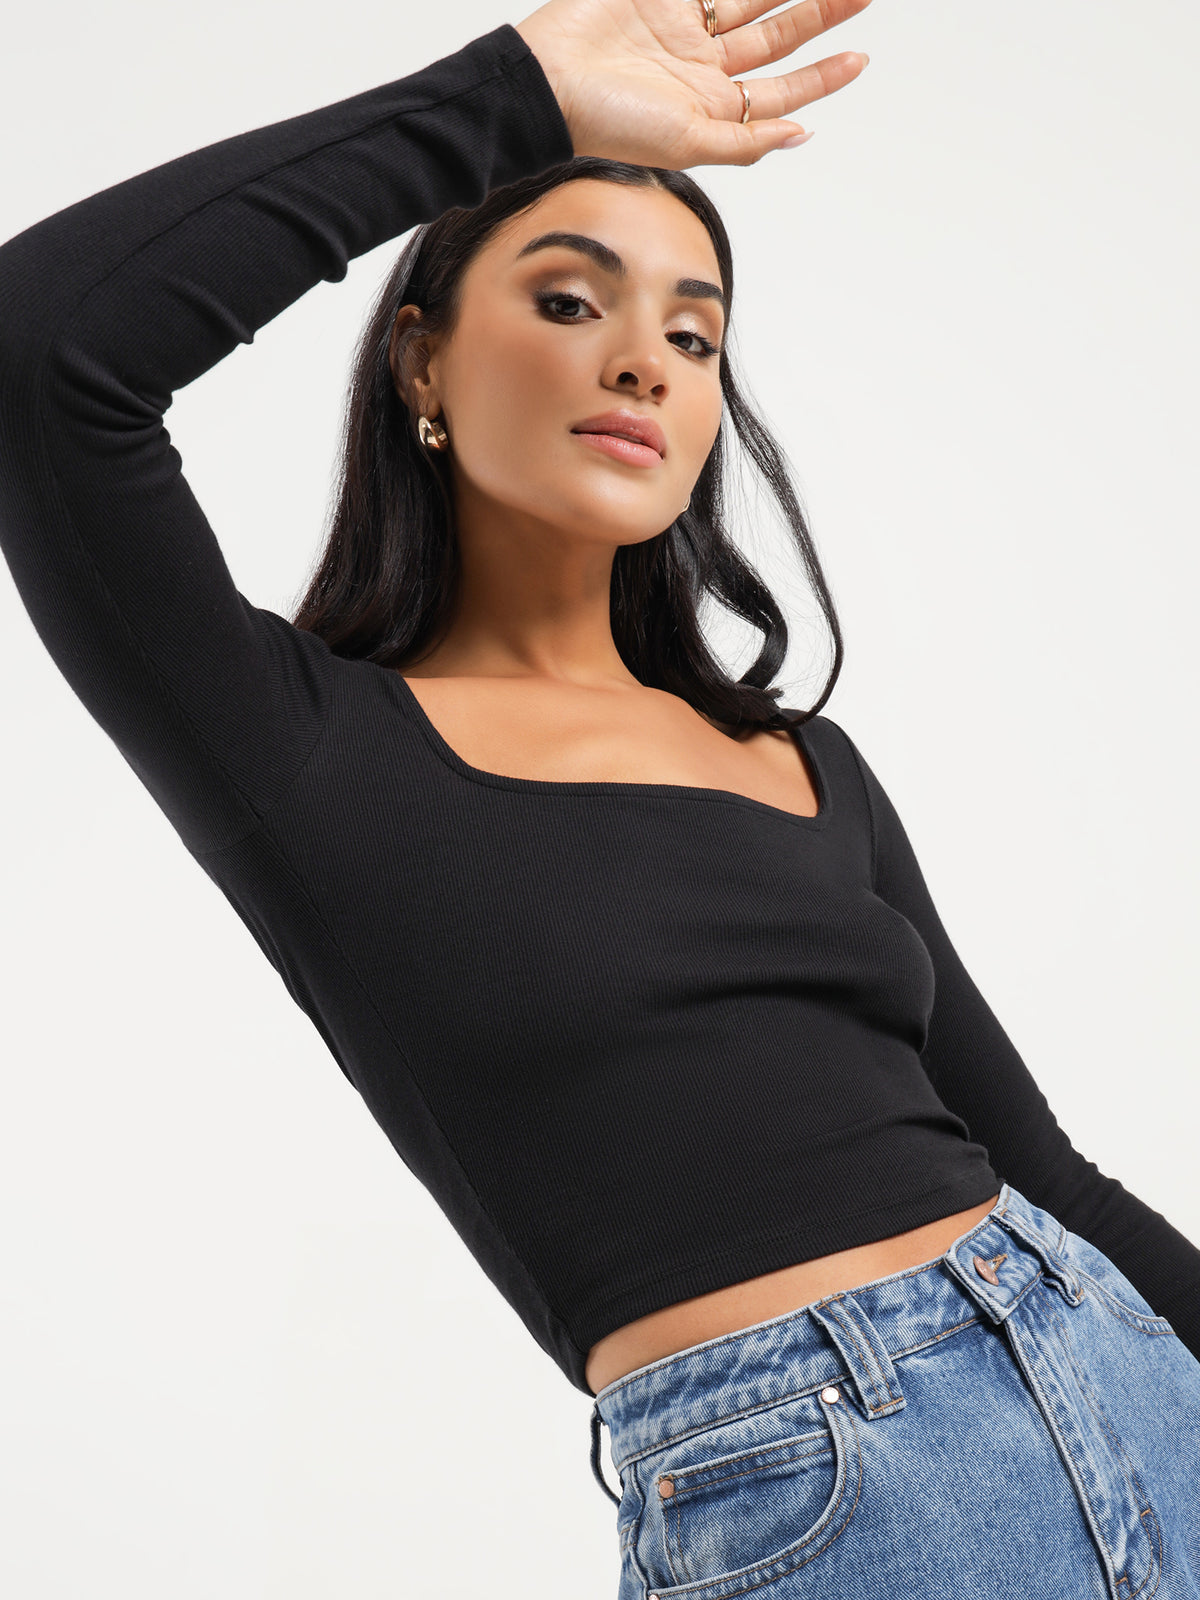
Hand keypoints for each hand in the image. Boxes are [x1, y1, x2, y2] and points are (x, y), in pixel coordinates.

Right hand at [514, 0, 871, 167]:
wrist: (548, 80)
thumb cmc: (606, 123)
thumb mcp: (686, 146)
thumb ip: (745, 144)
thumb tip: (801, 135)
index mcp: (711, 108)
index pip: (780, 90)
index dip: (822, 76)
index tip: (859, 59)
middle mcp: (702, 67)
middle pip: (776, 37)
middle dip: (820, 15)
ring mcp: (683, 27)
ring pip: (752, 0)